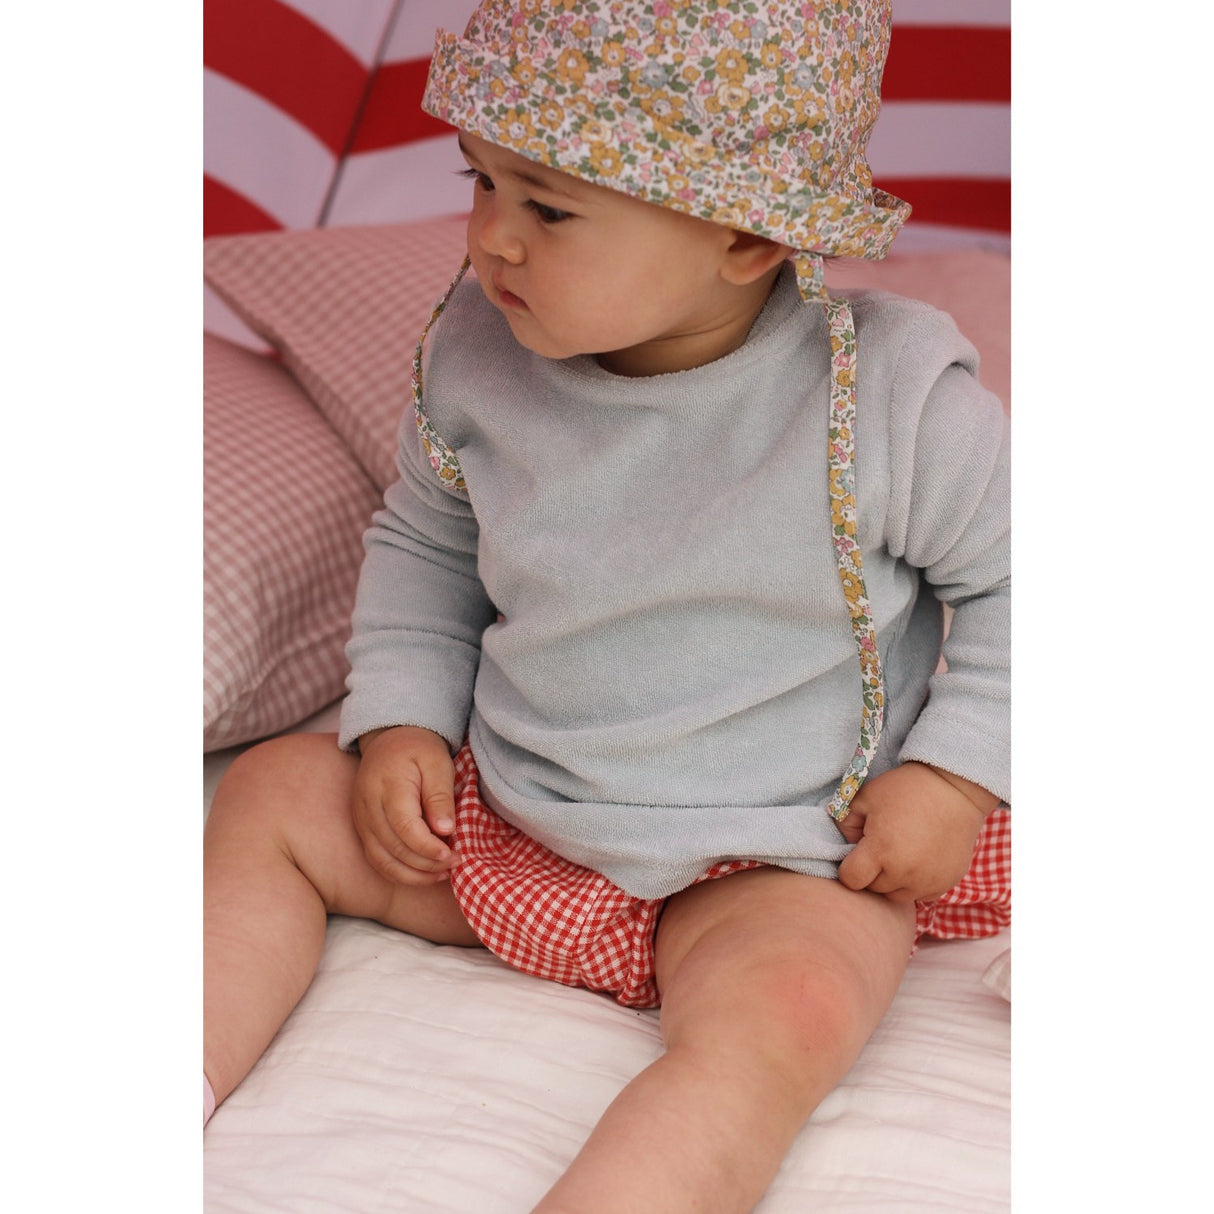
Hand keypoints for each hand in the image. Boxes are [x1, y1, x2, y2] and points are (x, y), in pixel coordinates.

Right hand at [352, 725, 459, 885]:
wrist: (390, 739)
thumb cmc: (419, 750)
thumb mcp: (438, 763)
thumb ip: (440, 796)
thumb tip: (445, 831)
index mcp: (388, 785)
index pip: (404, 826)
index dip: (428, 848)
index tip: (453, 855)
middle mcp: (368, 806)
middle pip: (393, 847)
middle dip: (426, 863)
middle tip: (455, 863)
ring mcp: (361, 819)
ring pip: (382, 860)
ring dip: (413, 875)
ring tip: (442, 873)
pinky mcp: (362, 829)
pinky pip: (377, 859)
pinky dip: (399, 872)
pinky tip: (424, 873)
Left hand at [836, 762, 996, 902]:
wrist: (954, 789)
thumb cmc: (906, 789)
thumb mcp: (866, 796)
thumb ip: (844, 821)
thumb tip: (842, 842)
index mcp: (881, 851)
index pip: (850, 880)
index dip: (848, 868)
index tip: (855, 853)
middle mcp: (904, 872)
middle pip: (873, 889)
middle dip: (871, 872)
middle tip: (880, 847)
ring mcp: (927, 881)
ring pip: (897, 895)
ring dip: (892, 880)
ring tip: (898, 854)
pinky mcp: (946, 883)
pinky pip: (921, 894)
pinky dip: (915, 883)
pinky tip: (917, 860)